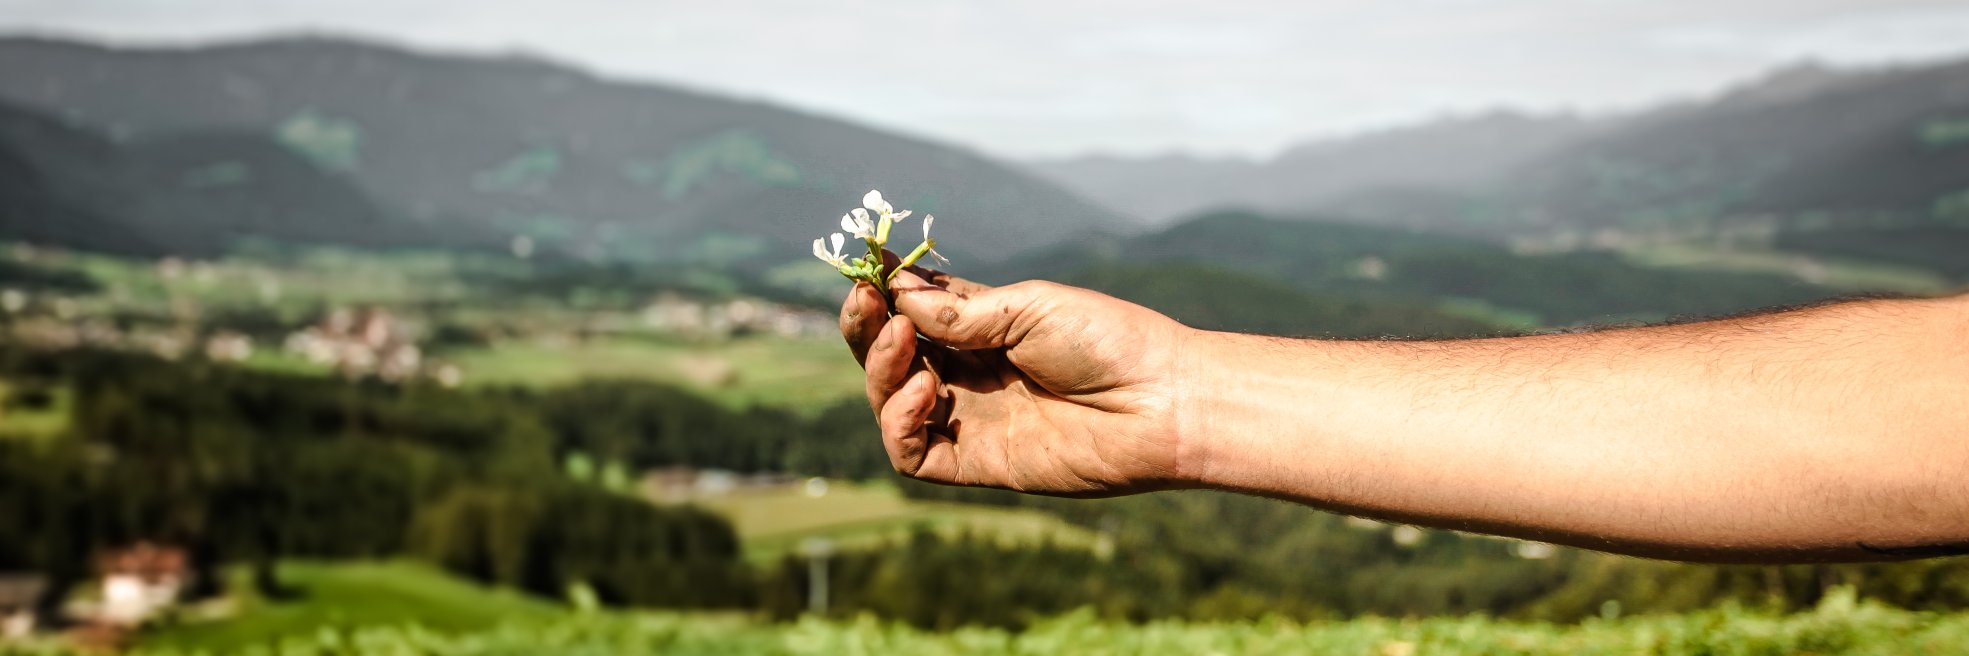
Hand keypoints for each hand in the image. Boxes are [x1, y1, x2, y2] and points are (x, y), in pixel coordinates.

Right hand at [840, 267, 1197, 495]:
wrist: (1161, 401)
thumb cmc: (1109, 341)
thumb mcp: (1029, 307)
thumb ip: (960, 311)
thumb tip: (896, 295)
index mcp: (983, 328)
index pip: (912, 311)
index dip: (883, 292)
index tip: (863, 267)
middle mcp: (968, 373)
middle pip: (890, 356)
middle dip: (868, 328)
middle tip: (866, 301)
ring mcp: (969, 419)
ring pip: (889, 401)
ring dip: (881, 370)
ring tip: (905, 344)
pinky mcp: (975, 464)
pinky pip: (911, 454)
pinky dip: (899, 423)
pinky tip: (925, 391)